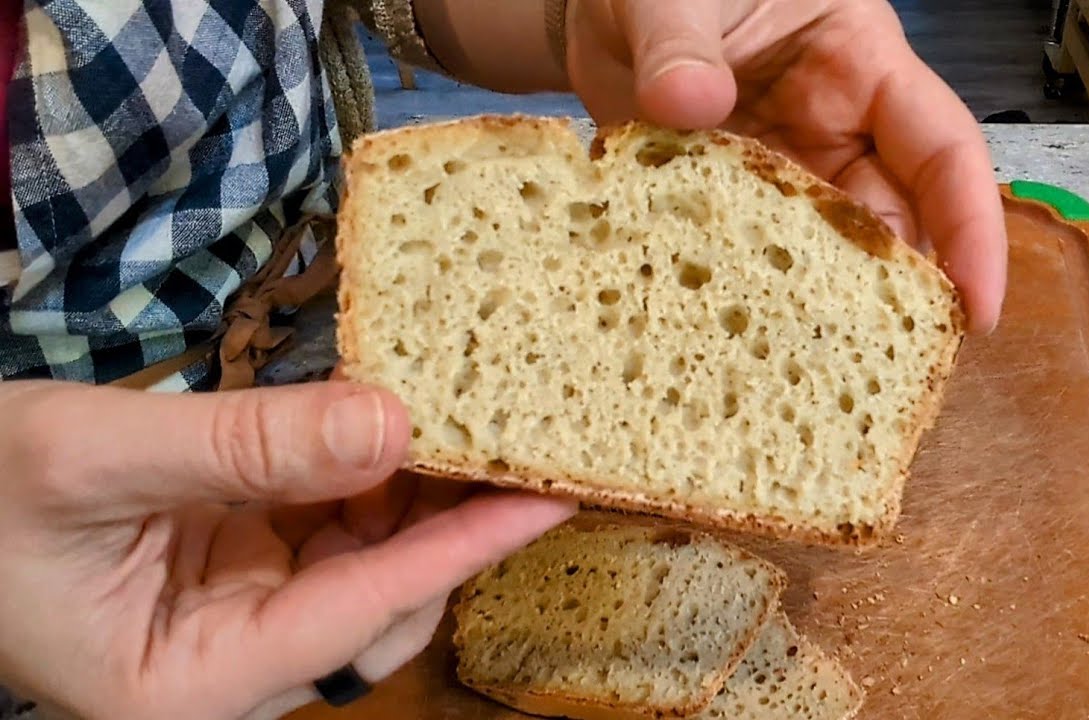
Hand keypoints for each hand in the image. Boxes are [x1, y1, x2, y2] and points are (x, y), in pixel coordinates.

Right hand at [0, 380, 575, 719]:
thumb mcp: (99, 458)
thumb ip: (244, 447)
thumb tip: (392, 421)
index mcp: (187, 688)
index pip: (360, 618)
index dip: (459, 551)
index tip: (546, 499)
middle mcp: (226, 672)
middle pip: (380, 610)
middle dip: (452, 529)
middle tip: (526, 451)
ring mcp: (234, 625)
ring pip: (363, 572)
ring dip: (416, 502)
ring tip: (477, 430)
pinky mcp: (234, 578)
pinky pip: (325, 537)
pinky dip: (364, 483)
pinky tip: (396, 432)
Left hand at [568, 0, 1007, 332]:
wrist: (593, 15)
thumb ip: (678, 40)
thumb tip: (689, 102)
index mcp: (858, 60)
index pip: (942, 147)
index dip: (972, 228)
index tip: (978, 309)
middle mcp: (835, 125)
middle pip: (893, 218)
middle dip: (893, 294)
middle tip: (875, 370)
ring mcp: (784, 171)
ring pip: (827, 253)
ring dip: (819, 308)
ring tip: (804, 372)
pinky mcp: (732, 206)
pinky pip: (755, 260)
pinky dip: (749, 297)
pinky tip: (733, 341)